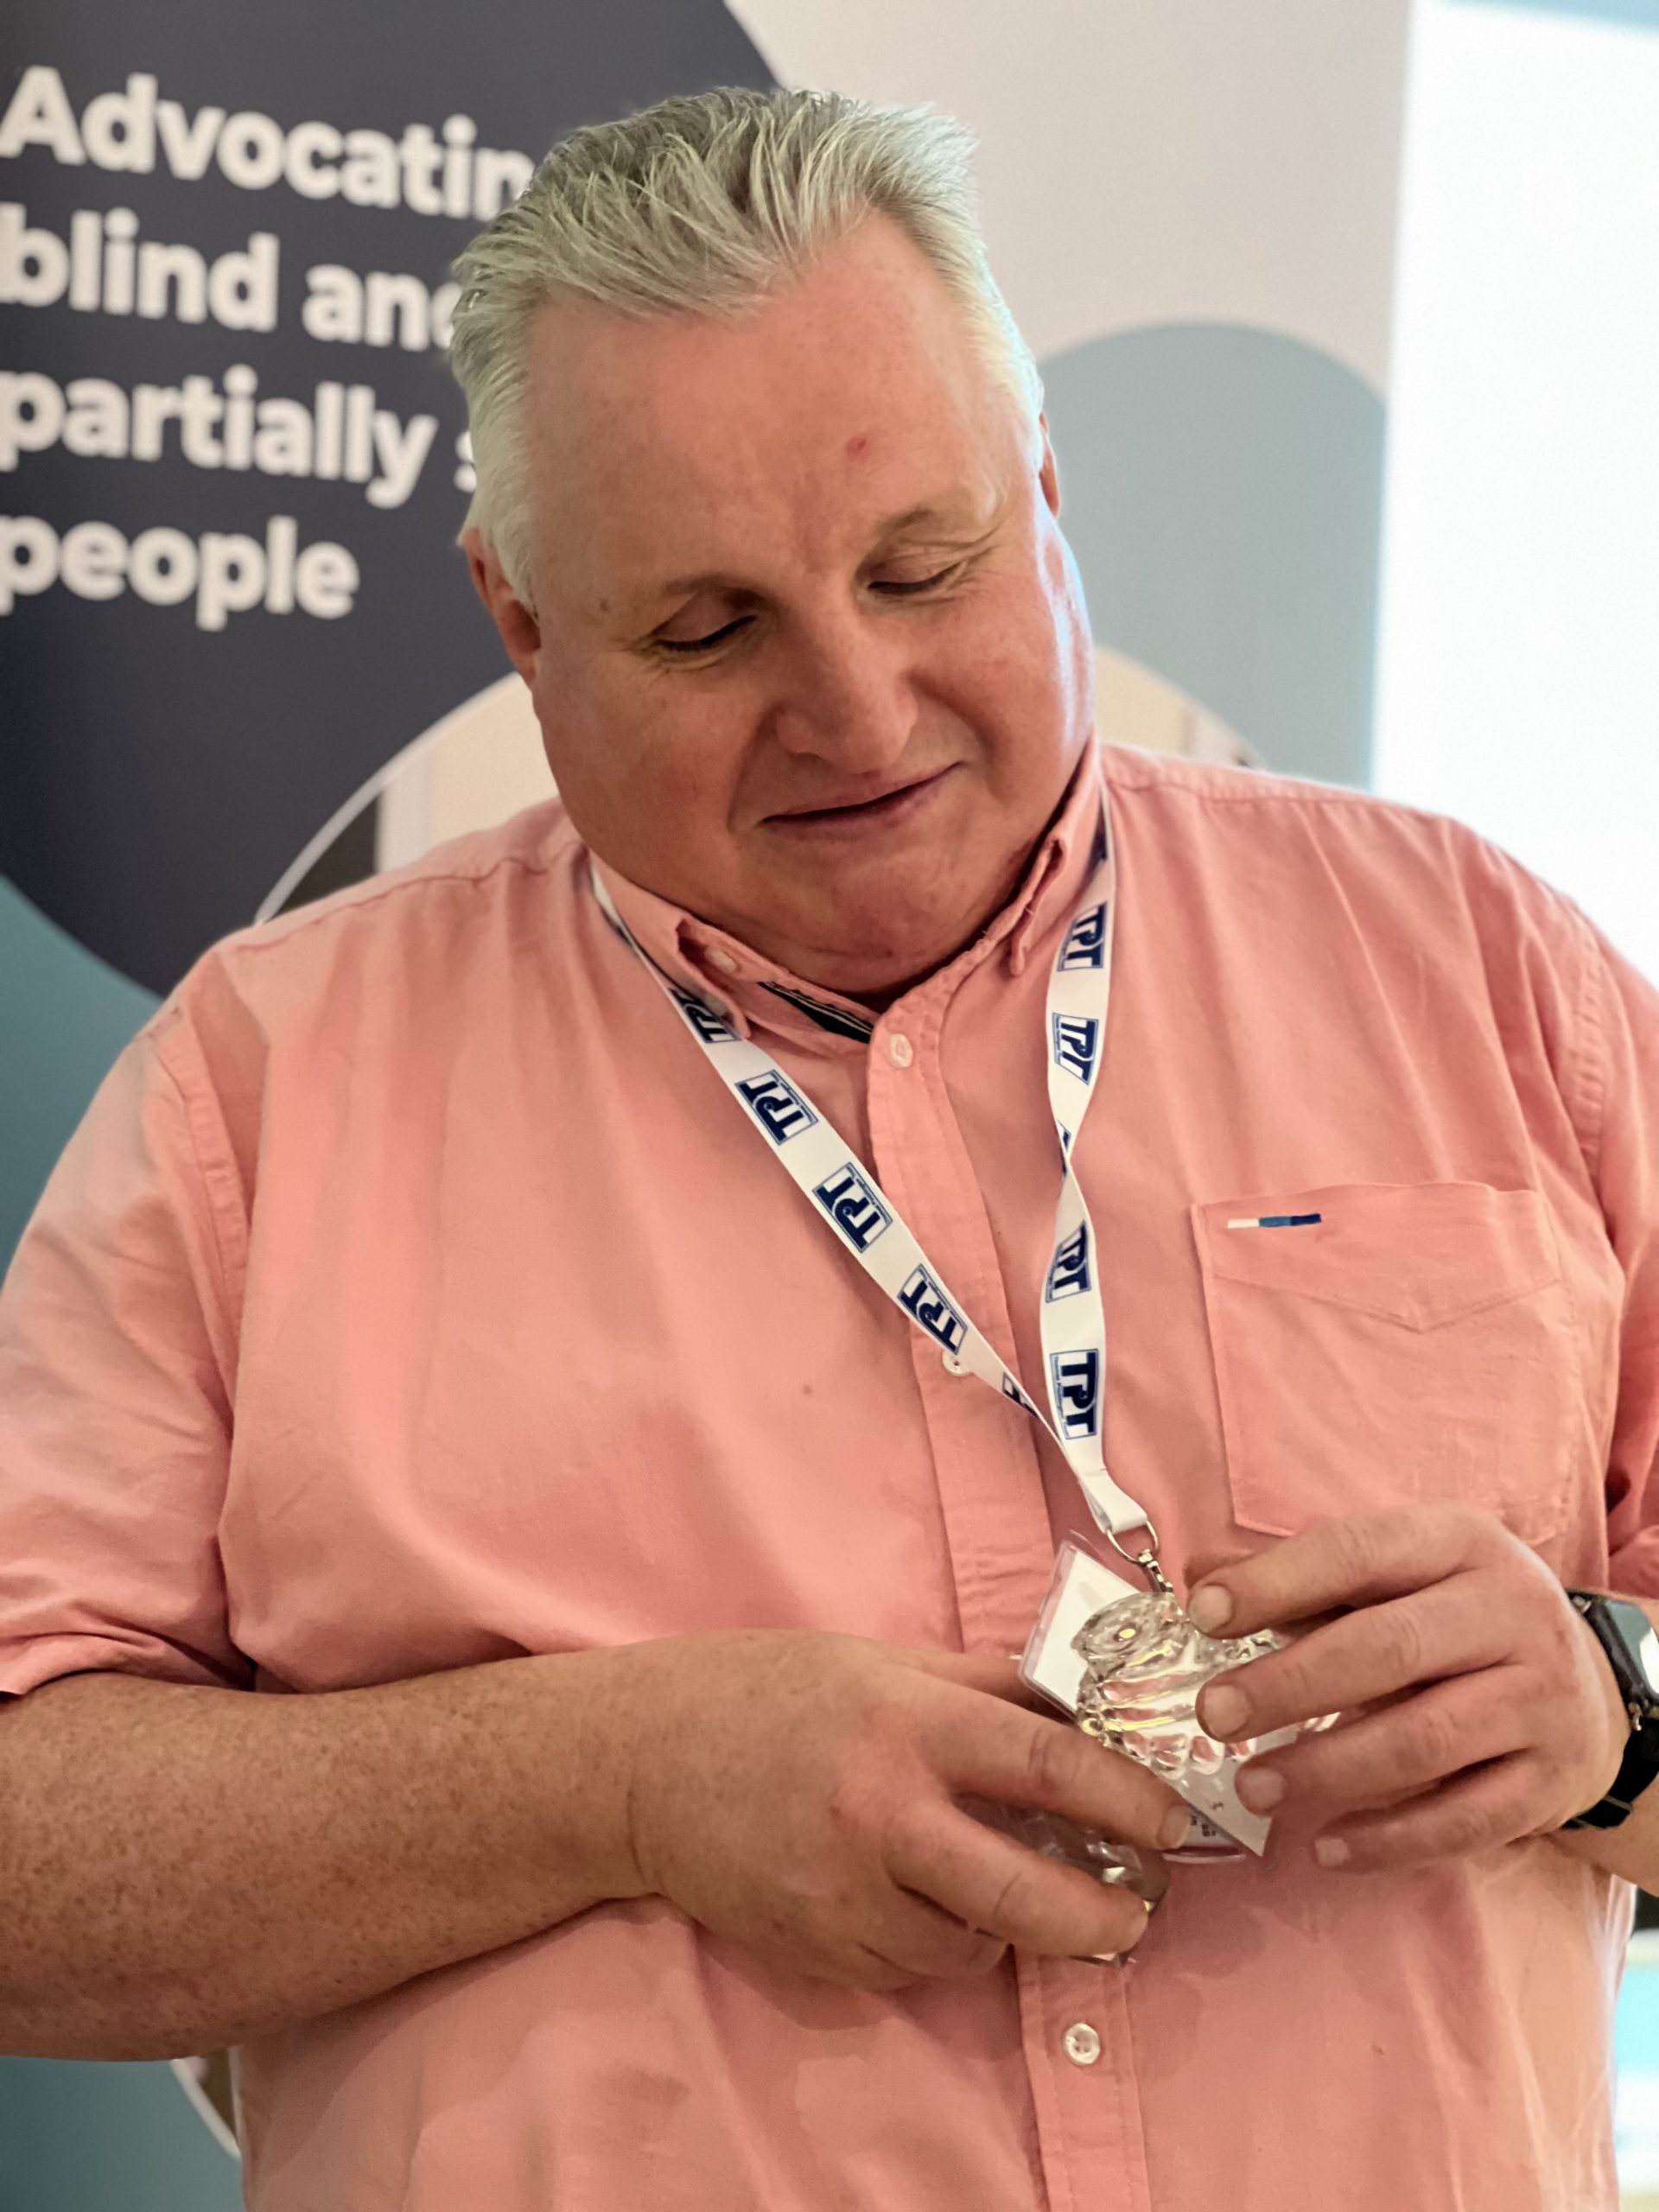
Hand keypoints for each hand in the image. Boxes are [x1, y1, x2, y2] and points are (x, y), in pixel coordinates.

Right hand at [603, 1629, 1188, 1989]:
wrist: (644, 1760)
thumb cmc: (771, 1694)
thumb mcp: (882, 1661)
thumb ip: (982, 1688)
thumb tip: (1084, 1714)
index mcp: (906, 1720)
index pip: (1046, 1760)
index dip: (1126, 1797)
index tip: (1174, 1820)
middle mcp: (881, 1810)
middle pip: (1026, 1890)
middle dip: (1104, 1914)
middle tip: (1141, 1912)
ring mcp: (845, 1890)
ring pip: (974, 1943)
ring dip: (1013, 1928)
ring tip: (1014, 1891)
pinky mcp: (818, 1947)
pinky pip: (913, 1964)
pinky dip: (939, 1942)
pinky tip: (922, 1899)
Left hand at [1185, 1505, 1629, 1871]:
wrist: (1589, 1691)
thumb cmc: (1456, 1621)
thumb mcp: (1398, 1575)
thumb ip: (1304, 1579)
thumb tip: (1198, 1578)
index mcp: (1460, 1542)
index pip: (1358, 1553)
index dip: (1276, 1583)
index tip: (1203, 1615)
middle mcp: (1510, 1613)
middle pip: (1389, 1650)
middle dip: (1290, 1685)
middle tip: (1214, 1714)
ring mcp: (1540, 1699)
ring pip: (1423, 1740)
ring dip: (1327, 1768)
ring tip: (1254, 1785)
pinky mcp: (1550, 1780)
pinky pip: (1464, 1820)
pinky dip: (1390, 1838)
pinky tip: (1327, 1845)